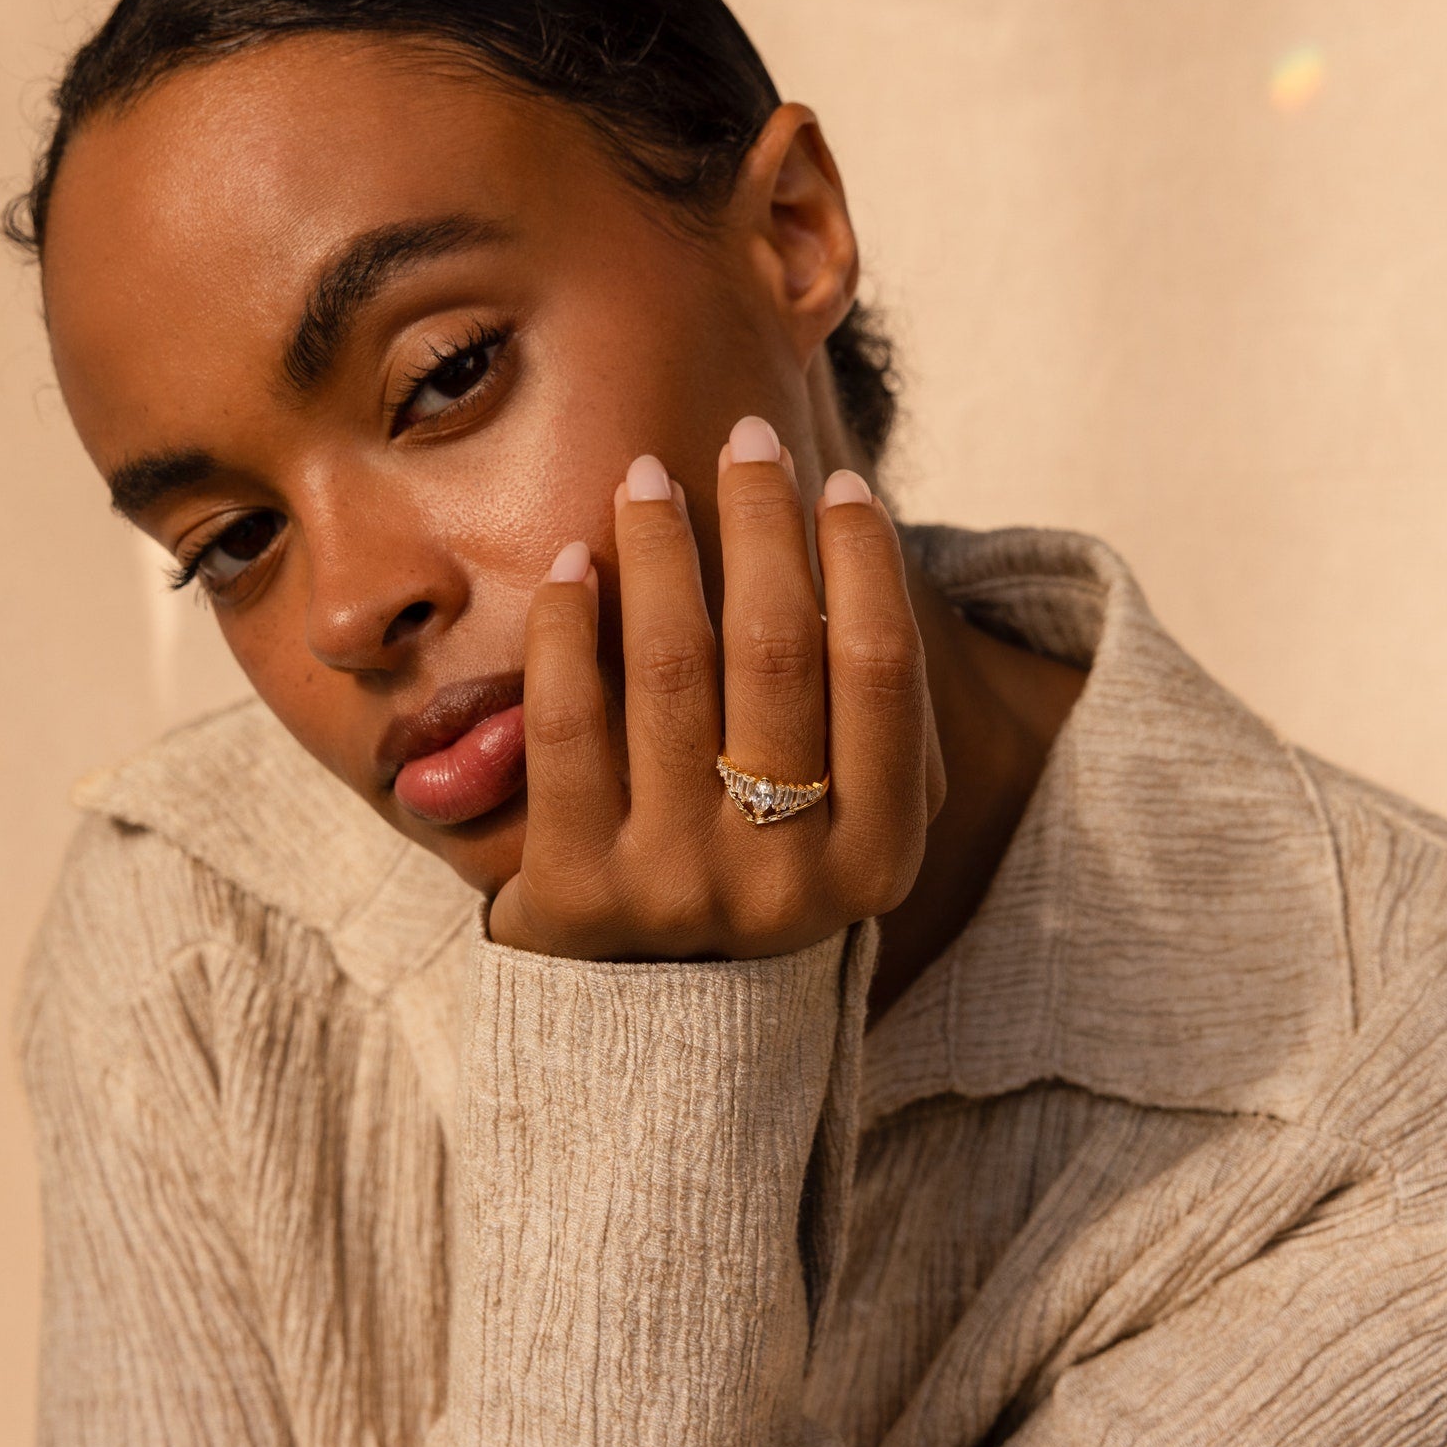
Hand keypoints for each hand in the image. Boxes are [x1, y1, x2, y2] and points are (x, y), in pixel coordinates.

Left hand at [486, 414, 945, 961]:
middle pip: (777, 652)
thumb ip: (868, 709)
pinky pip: (566, 723)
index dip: (864, 558)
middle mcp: (786, 880)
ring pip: (670, 670)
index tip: (836, 483)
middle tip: (744, 440)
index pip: (881, 669)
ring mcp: (678, 886)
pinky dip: (568, 625)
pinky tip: (575, 563)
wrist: (659, 1005)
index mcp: (876, 857)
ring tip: (645, 476)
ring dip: (659, 549)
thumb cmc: (764, 862)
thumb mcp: (849, 813)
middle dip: (761, 522)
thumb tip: (846, 537)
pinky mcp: (577, 889)